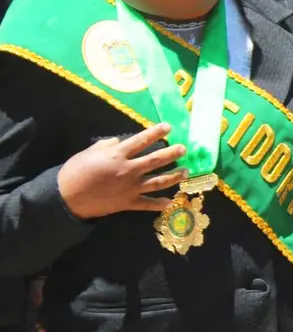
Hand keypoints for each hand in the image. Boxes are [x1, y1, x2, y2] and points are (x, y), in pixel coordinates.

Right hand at [57, 123, 188, 219]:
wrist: (66, 198)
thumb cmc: (75, 172)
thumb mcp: (89, 152)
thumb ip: (106, 146)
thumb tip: (118, 142)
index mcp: (118, 155)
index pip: (141, 141)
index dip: (155, 133)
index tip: (168, 127)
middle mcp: (128, 170)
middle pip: (155, 160)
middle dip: (172, 153)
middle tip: (184, 149)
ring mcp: (130, 188)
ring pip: (158, 181)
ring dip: (174, 176)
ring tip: (186, 172)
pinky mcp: (128, 203)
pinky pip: (147, 203)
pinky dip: (160, 204)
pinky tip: (171, 201)